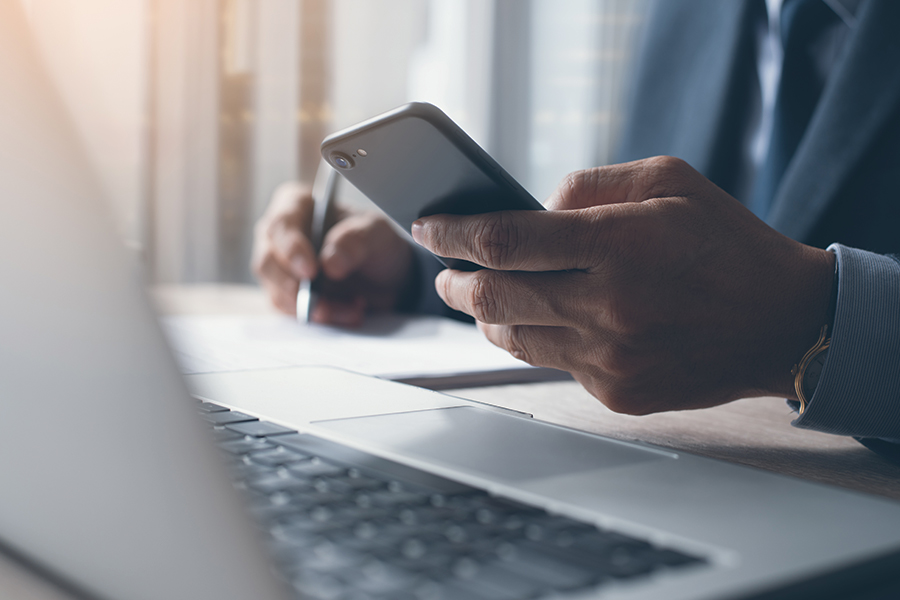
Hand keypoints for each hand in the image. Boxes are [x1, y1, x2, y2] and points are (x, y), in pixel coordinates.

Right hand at [252, 182, 414, 326]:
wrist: (385, 274)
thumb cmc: (374, 241)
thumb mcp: (376, 233)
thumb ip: (355, 241)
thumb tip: (329, 263)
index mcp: (296, 205)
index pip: (281, 225)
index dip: (291, 249)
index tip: (311, 271)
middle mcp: (278, 236)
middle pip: (267, 262)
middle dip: (295, 287)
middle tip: (321, 302)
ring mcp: (278, 269)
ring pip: (278, 293)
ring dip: (315, 307)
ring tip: (353, 309)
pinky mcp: (286, 296)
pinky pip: (292, 313)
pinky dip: (321, 318)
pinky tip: (349, 313)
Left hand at [411, 157, 834, 413]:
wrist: (781, 322)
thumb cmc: (724, 242)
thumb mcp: (668, 181)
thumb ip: (589, 186)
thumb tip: (529, 209)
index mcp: (618, 244)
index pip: (504, 241)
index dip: (452, 234)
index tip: (426, 228)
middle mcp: (608, 306)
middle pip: (492, 299)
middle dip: (453, 283)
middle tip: (444, 271)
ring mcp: (610, 357)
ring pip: (511, 340)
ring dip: (483, 317)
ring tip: (480, 296)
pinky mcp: (616, 392)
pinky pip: (551, 364)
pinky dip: (534, 339)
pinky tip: (540, 320)